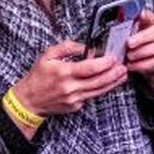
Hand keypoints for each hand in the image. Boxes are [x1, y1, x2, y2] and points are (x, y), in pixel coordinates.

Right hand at [11, 41, 126, 122]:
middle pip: (98, 81)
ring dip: (112, 83)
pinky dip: (101, 89)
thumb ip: (66, 48)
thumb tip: (84, 46)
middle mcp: (70, 87)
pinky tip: (108, 83)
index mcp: (64, 72)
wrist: (29, 100)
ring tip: (122, 75)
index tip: (113, 58)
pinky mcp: (76, 106)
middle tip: (123, 67)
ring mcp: (74, 99)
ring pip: (98, 91)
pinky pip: (91, 96)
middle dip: (113, 74)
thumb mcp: (47, 55)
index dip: (103, 63)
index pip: (89, 68)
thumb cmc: (38, 76)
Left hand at [125, 11, 153, 96]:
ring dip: (141, 53)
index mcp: (151, 23)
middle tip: (129, 43)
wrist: (141, 60)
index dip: (147, 15)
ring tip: (128, 56)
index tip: (140, 15)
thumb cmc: (132, 44)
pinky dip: (142, 65)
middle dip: (142, 38)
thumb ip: (124, 27)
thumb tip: (114, 23)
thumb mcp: (127, 34)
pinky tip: (132, 65)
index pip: (152, 16)